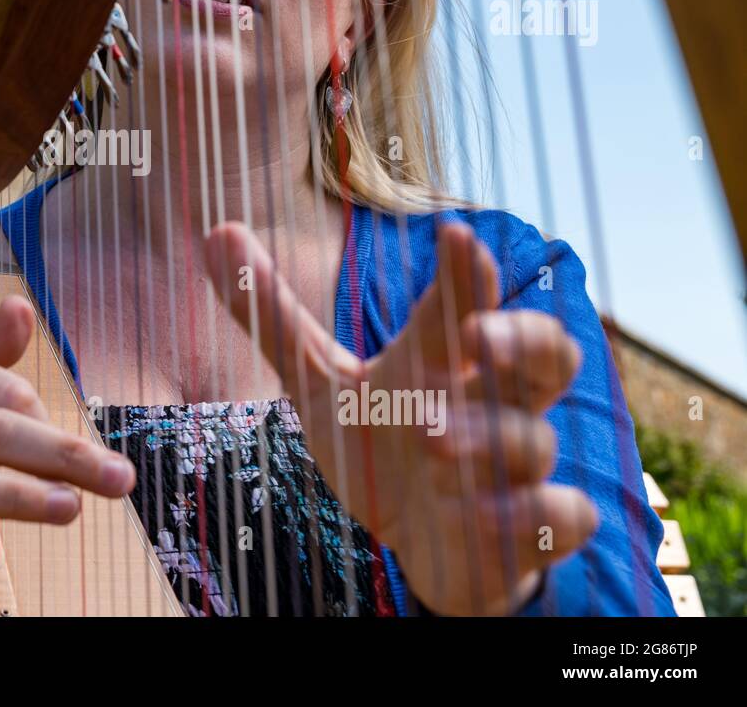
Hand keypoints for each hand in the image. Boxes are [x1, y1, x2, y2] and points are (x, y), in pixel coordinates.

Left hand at [205, 219, 599, 614]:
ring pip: (534, 439)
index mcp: (445, 361)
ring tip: (430, 441)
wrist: (422, 546)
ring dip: (489, 439)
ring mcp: (518, 467)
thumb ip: (274, 317)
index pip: (470, 304)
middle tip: (472, 335)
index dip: (468, 272)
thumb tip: (216, 233)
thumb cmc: (379, 448)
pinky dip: (534, 514)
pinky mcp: (529, 530)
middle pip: (545, 352)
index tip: (455, 234)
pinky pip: (562, 515)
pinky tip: (490, 516)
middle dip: (518, 338)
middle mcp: (492, 404)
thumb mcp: (320, 382)